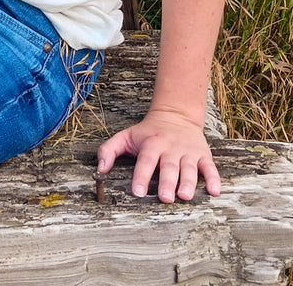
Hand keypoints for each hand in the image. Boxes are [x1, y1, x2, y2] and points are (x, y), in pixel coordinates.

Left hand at [97, 110, 220, 201]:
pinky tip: (214, 191)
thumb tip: (100, 169)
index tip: (137, 192)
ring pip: (189, 168)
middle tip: (164, 198)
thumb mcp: (125, 136)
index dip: (141, 176)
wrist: (175, 115)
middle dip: (166, 182)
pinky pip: (210, 167)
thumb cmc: (147, 132)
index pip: (145, 161)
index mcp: (151, 144)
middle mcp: (170, 148)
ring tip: (184, 196)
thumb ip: (109, 150)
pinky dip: (214, 179)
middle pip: (168, 166)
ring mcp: (188, 152)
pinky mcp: (203, 155)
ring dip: (188, 183)